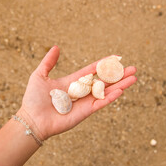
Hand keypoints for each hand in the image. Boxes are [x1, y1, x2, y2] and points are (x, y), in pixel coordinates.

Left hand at [18, 46, 136, 139]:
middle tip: (133, 68)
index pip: (93, 70)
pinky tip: (121, 90)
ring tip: (134, 78)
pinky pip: (100, 103)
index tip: (117, 58)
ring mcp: (84, 102)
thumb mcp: (40, 75)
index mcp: (73, 81)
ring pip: (106, 91)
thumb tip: (56, 47)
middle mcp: (81, 91)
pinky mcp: (85, 112)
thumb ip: (49, 62)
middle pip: (104, 80)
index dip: (105, 64)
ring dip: (120, 85)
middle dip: (119, 75)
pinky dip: (110, 97)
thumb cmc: (34, 99)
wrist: (32, 118)